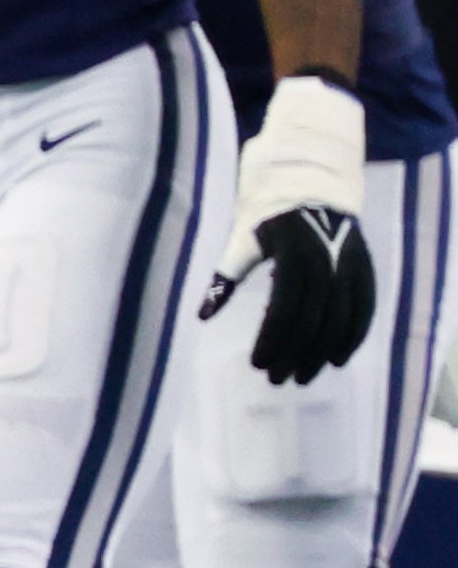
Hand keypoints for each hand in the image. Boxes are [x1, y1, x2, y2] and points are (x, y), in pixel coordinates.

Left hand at [209, 208, 375, 384]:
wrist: (311, 186)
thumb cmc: (266, 218)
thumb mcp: (241, 242)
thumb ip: (224, 279)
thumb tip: (202, 315)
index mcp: (292, 256)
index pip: (284, 311)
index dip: (271, 341)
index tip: (257, 365)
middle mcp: (325, 263)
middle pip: (312, 322)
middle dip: (294, 355)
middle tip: (277, 380)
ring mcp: (349, 267)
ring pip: (339, 321)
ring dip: (321, 354)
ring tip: (302, 376)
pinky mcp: (364, 270)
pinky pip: (364, 310)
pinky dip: (353, 337)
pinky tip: (336, 359)